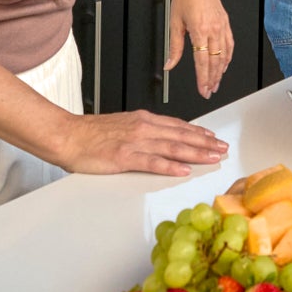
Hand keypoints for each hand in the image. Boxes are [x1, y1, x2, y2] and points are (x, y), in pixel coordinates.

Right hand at [56, 108, 229, 176]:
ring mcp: (135, 142)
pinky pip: (152, 162)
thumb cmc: (90, 134)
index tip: (213, 138)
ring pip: (173, 148)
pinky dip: (170, 166)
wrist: (67, 135)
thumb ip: (142, 131)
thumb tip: (159, 137)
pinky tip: (184, 170)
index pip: (178, 126)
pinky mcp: (124, 157)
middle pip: (181, 136)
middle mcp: (143, 128)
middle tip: (223, 149)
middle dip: (205, 143)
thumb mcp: (122, 126)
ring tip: (213, 158)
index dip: (198, 133)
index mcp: (143, 120)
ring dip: (196, 153)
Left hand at [164, 0, 234, 99]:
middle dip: (212, 79)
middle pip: (215, 61)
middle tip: (208, 91)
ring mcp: (222, 25)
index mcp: (200, 29)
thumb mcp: (174, 23)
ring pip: (224, 55)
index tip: (202, 89)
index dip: (202, 78)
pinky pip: (230, 44)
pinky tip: (224, 65)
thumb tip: (169, 64)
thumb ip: (173, 47)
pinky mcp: (225, 22)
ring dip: (221, 72)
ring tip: (216, 83)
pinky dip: (228, 57)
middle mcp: (214, 28)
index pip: (202, 61)